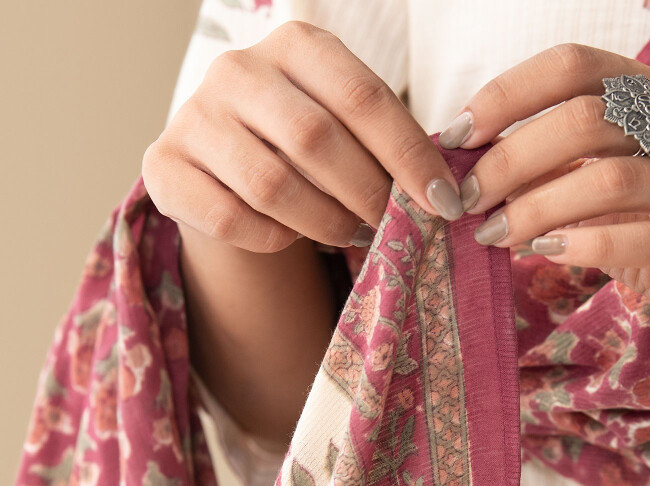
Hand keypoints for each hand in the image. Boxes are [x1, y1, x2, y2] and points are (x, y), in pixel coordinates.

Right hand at [143, 20, 462, 253]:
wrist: (223, 173)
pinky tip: (292, 237)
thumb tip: (446, 190)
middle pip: (317, 140)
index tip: (443, 202)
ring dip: (324, 221)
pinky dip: (274, 237)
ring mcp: (194, 117)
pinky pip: (231, 217)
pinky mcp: (164, 168)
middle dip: (367, 194)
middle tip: (393, 227)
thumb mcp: (346, 128)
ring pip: (273, 184)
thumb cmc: (302, 150)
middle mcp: (237, 70)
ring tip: (349, 234)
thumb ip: (386, 143)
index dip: (409, 155)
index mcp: (294, 44)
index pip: (362, 96)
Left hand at [439, 43, 649, 419]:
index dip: (508, 97)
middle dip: (511, 161)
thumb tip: (465, 164)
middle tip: (470, 200)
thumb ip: (547, 170)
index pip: (574, 66)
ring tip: (496, 235)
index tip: (457, 138)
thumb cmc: (648, 237)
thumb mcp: (592, 193)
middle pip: (585, 120)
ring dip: (537, 209)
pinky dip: (583, 245)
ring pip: (609, 180)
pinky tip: (546, 254)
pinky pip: (641, 238)